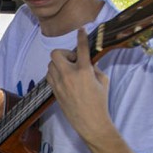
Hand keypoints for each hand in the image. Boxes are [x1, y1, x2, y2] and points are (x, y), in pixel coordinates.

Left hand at [45, 27, 112, 143]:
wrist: (91, 122)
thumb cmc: (100, 102)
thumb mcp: (103, 80)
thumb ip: (94, 67)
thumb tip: (88, 60)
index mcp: (84, 70)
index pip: (81, 48)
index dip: (81, 36)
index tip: (81, 29)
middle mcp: (69, 75)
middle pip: (56, 53)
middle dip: (64, 53)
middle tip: (74, 61)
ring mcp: (59, 84)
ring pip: (50, 64)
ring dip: (58, 63)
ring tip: (69, 71)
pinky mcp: (55, 91)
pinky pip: (49, 75)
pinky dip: (55, 73)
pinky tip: (64, 78)